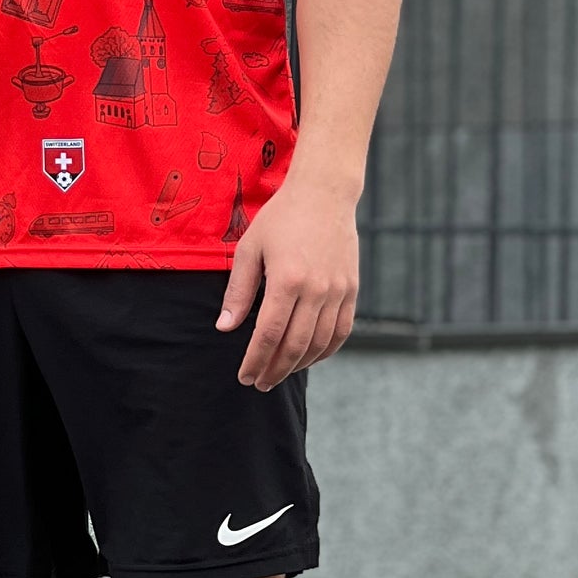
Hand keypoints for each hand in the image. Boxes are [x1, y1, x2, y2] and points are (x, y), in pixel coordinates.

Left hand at [215, 175, 358, 390]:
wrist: (324, 193)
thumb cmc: (281, 218)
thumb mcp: (249, 249)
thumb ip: (238, 292)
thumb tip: (225, 328)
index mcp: (287, 279)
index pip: (269, 334)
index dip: (255, 360)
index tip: (245, 376)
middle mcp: (316, 289)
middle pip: (295, 346)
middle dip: (274, 370)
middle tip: (259, 383)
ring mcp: (338, 290)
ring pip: (320, 343)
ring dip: (299, 365)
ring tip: (279, 373)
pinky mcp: (351, 289)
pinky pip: (341, 331)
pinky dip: (326, 350)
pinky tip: (309, 358)